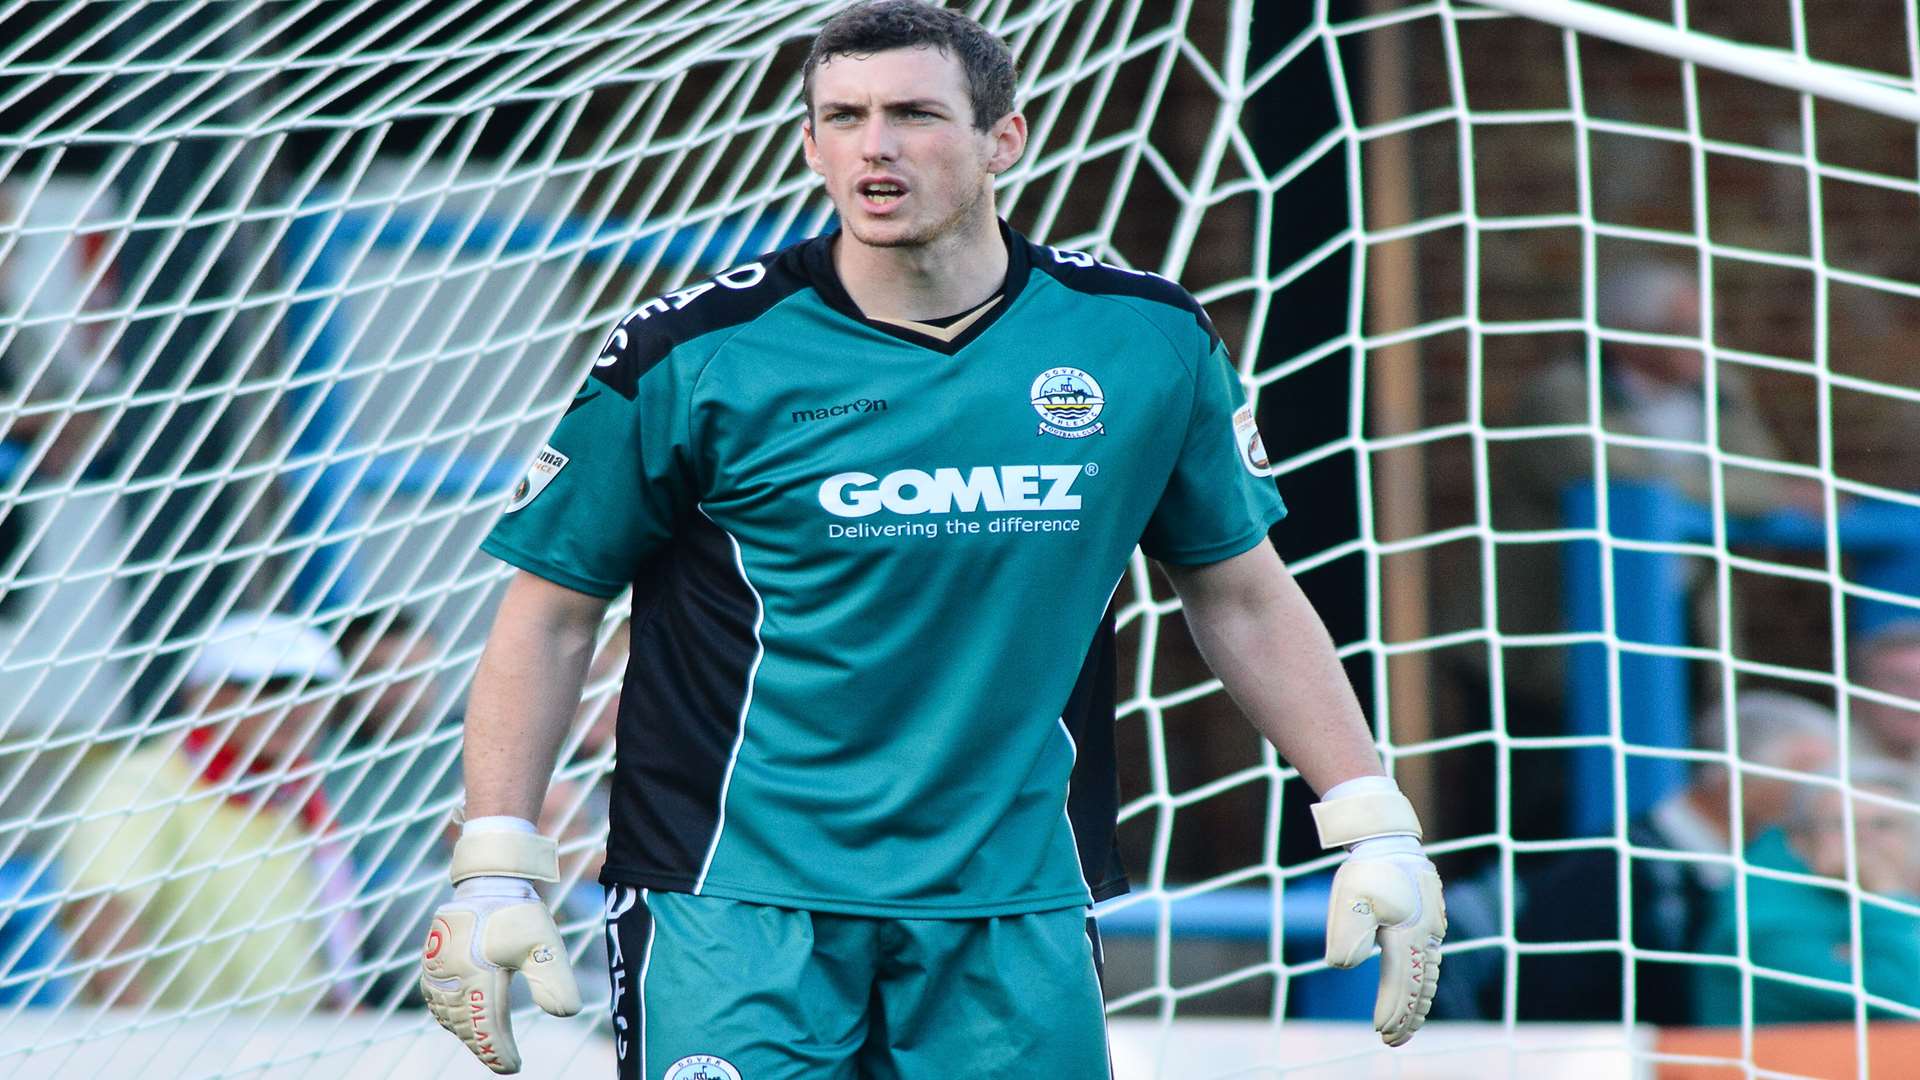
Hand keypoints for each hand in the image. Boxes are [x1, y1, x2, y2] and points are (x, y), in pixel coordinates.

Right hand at [421, 877, 581, 1073]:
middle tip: (504, 1062)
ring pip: (449, 1017)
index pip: (487, 1029)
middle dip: (485, 1048)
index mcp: (476, 976)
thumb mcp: (544, 944)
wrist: (488, 879)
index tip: (513, 1068)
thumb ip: (556, 980)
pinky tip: (465, 1021)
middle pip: (466, 1027)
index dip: (499, 1053)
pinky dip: (451, 1017)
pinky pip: (436, 1001)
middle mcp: (450, 978)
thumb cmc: (518, 912)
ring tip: (489, 1046)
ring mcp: (436, 971)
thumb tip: (567, 1013)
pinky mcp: (430, 963)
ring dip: (468, 1034)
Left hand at [1309, 780, 1445, 1046]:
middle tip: (1394, 1040)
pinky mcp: (1431, 918)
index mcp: (1407, 936)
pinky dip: (1424, 980)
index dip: (1392, 1012)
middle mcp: (1425, 936)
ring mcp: (1432, 927)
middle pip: (1420, 987)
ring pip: (1429, 974)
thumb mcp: (1348, 903)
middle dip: (1407, 1016)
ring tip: (1407, 1022)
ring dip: (1418, 1001)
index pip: (1400, 985)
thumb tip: (1348, 965)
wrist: (1388, 838)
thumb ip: (1347, 938)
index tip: (1381, 1032)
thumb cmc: (1365, 871)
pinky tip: (1419, 987)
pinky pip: (1431, 959)